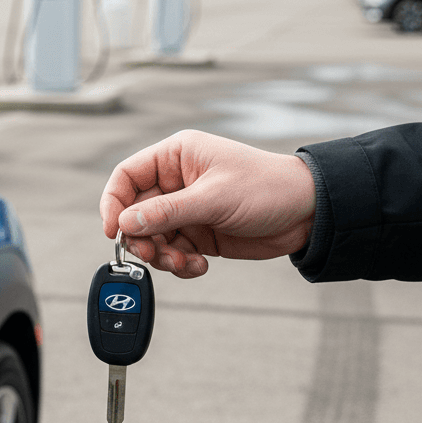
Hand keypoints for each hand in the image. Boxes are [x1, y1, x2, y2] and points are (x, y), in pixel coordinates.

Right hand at [99, 130, 316, 277]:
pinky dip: (179, 264)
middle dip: (141, 238)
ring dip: (161, 256)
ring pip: (151, 238)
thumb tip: (125, 224)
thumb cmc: (268, 188)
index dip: (113, 203)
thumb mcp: (214, 198)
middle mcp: (176, 183)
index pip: (127, 176)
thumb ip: (167, 212)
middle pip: (134, 213)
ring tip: (183, 262)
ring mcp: (185, 210)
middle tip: (152, 255)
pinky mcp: (197, 235)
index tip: (113, 231)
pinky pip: (172, 253)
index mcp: (176, 157)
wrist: (308, 214)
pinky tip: (199, 265)